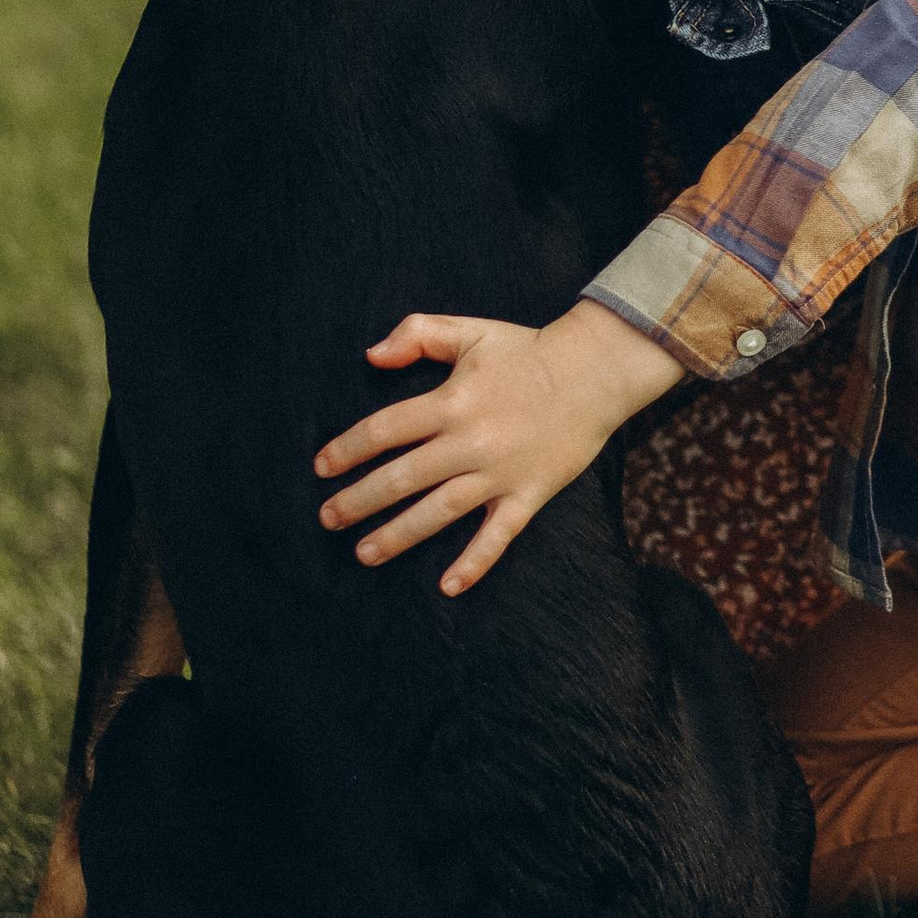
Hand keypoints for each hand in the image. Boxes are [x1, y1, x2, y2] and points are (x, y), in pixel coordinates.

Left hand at [314, 299, 680, 592]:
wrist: (595, 371)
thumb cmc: (527, 350)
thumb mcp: (469, 331)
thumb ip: (416, 334)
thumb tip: (371, 355)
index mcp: (452, 400)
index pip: (386, 429)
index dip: (349, 449)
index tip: (322, 467)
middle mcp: (470, 441)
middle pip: (403, 477)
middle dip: (360, 501)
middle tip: (328, 519)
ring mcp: (500, 472)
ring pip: (439, 511)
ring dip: (399, 535)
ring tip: (364, 554)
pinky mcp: (528, 494)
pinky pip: (498, 535)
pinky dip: (475, 562)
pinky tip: (448, 586)